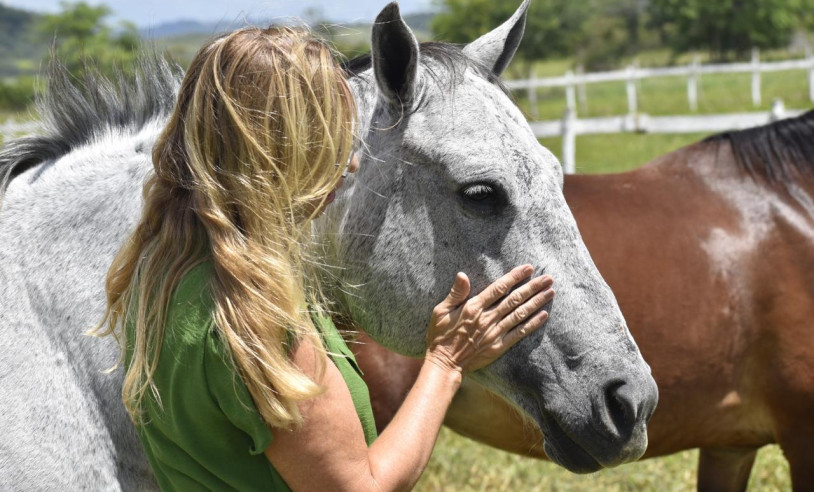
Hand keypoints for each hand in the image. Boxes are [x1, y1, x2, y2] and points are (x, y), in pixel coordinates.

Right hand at [426, 265, 553, 372]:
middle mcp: (487, 318)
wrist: (444, 363)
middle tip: (548, 278)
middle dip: (533, 287)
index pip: (499, 288)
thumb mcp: (441, 311)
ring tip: (550, 292)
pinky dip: (532, 324)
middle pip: (515, 299)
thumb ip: (455, 293)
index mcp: (474, 307)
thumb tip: (462, 274)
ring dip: (537, 302)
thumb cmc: (440, 335)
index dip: (515, 277)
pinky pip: (519, 333)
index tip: (529, 268)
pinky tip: (544, 315)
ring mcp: (495, 333)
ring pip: (520, 314)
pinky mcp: (499, 346)